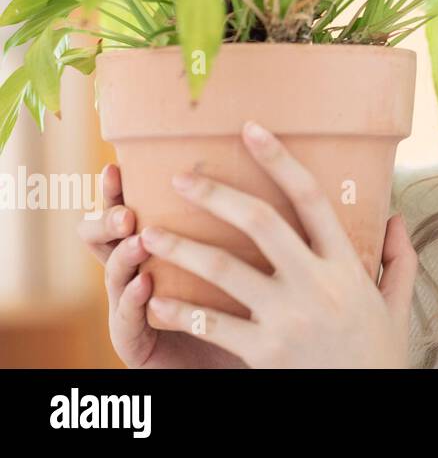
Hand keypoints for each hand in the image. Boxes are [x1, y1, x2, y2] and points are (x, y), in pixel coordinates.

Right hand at [78, 162, 245, 367]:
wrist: (250, 354)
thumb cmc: (249, 298)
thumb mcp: (246, 252)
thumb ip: (244, 215)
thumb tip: (263, 155)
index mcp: (159, 245)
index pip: (127, 211)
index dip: (115, 191)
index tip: (117, 166)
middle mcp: (137, 271)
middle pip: (103, 239)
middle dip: (107, 221)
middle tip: (127, 213)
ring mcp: (130, 307)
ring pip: (113, 275)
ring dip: (122, 256)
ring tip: (138, 240)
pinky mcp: (135, 343)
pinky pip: (127, 321)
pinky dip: (133, 301)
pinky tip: (144, 286)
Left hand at [136, 120, 416, 367]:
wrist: (367, 408)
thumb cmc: (378, 358)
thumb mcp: (398, 306)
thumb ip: (399, 259)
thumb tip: (396, 217)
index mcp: (346, 265)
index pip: (312, 198)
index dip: (279, 159)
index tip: (251, 130)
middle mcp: (315, 283)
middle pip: (261, 222)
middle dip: (216, 194)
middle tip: (182, 177)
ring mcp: (287, 317)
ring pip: (224, 269)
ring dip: (180, 246)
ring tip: (147, 233)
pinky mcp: (263, 352)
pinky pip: (211, 324)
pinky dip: (178, 310)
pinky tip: (154, 301)